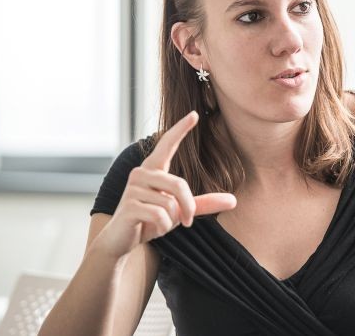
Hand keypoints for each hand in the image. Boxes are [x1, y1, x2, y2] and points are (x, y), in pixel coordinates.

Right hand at [97, 111, 236, 258]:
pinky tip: (151, 229)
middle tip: (187, 222)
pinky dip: (163, 227)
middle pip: (180, 185)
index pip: (167, 144)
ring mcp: (132, 188)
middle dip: (188, 208)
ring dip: (172, 220)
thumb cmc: (150, 220)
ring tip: (160, 224)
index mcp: (153, 169)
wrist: (121, 240)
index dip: (180, 129)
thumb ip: (204, 204)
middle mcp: (141, 173)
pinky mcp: (128, 205)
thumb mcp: (179, 210)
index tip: (194, 114)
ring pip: (170, 204)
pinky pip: (160, 215)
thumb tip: (234, 201)